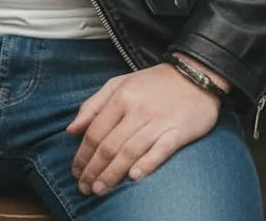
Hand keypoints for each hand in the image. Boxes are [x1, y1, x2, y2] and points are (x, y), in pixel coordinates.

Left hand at [67, 62, 221, 196]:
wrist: (193, 76)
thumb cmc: (152, 83)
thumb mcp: (118, 84)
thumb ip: (93, 105)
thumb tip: (72, 130)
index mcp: (120, 97)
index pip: (95, 131)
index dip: (82, 154)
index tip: (75, 171)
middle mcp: (136, 110)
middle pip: (109, 145)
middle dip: (94, 169)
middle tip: (84, 187)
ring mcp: (158, 121)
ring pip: (130, 152)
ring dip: (113, 174)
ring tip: (100, 190)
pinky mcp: (178, 132)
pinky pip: (160, 151)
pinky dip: (146, 165)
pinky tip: (133, 178)